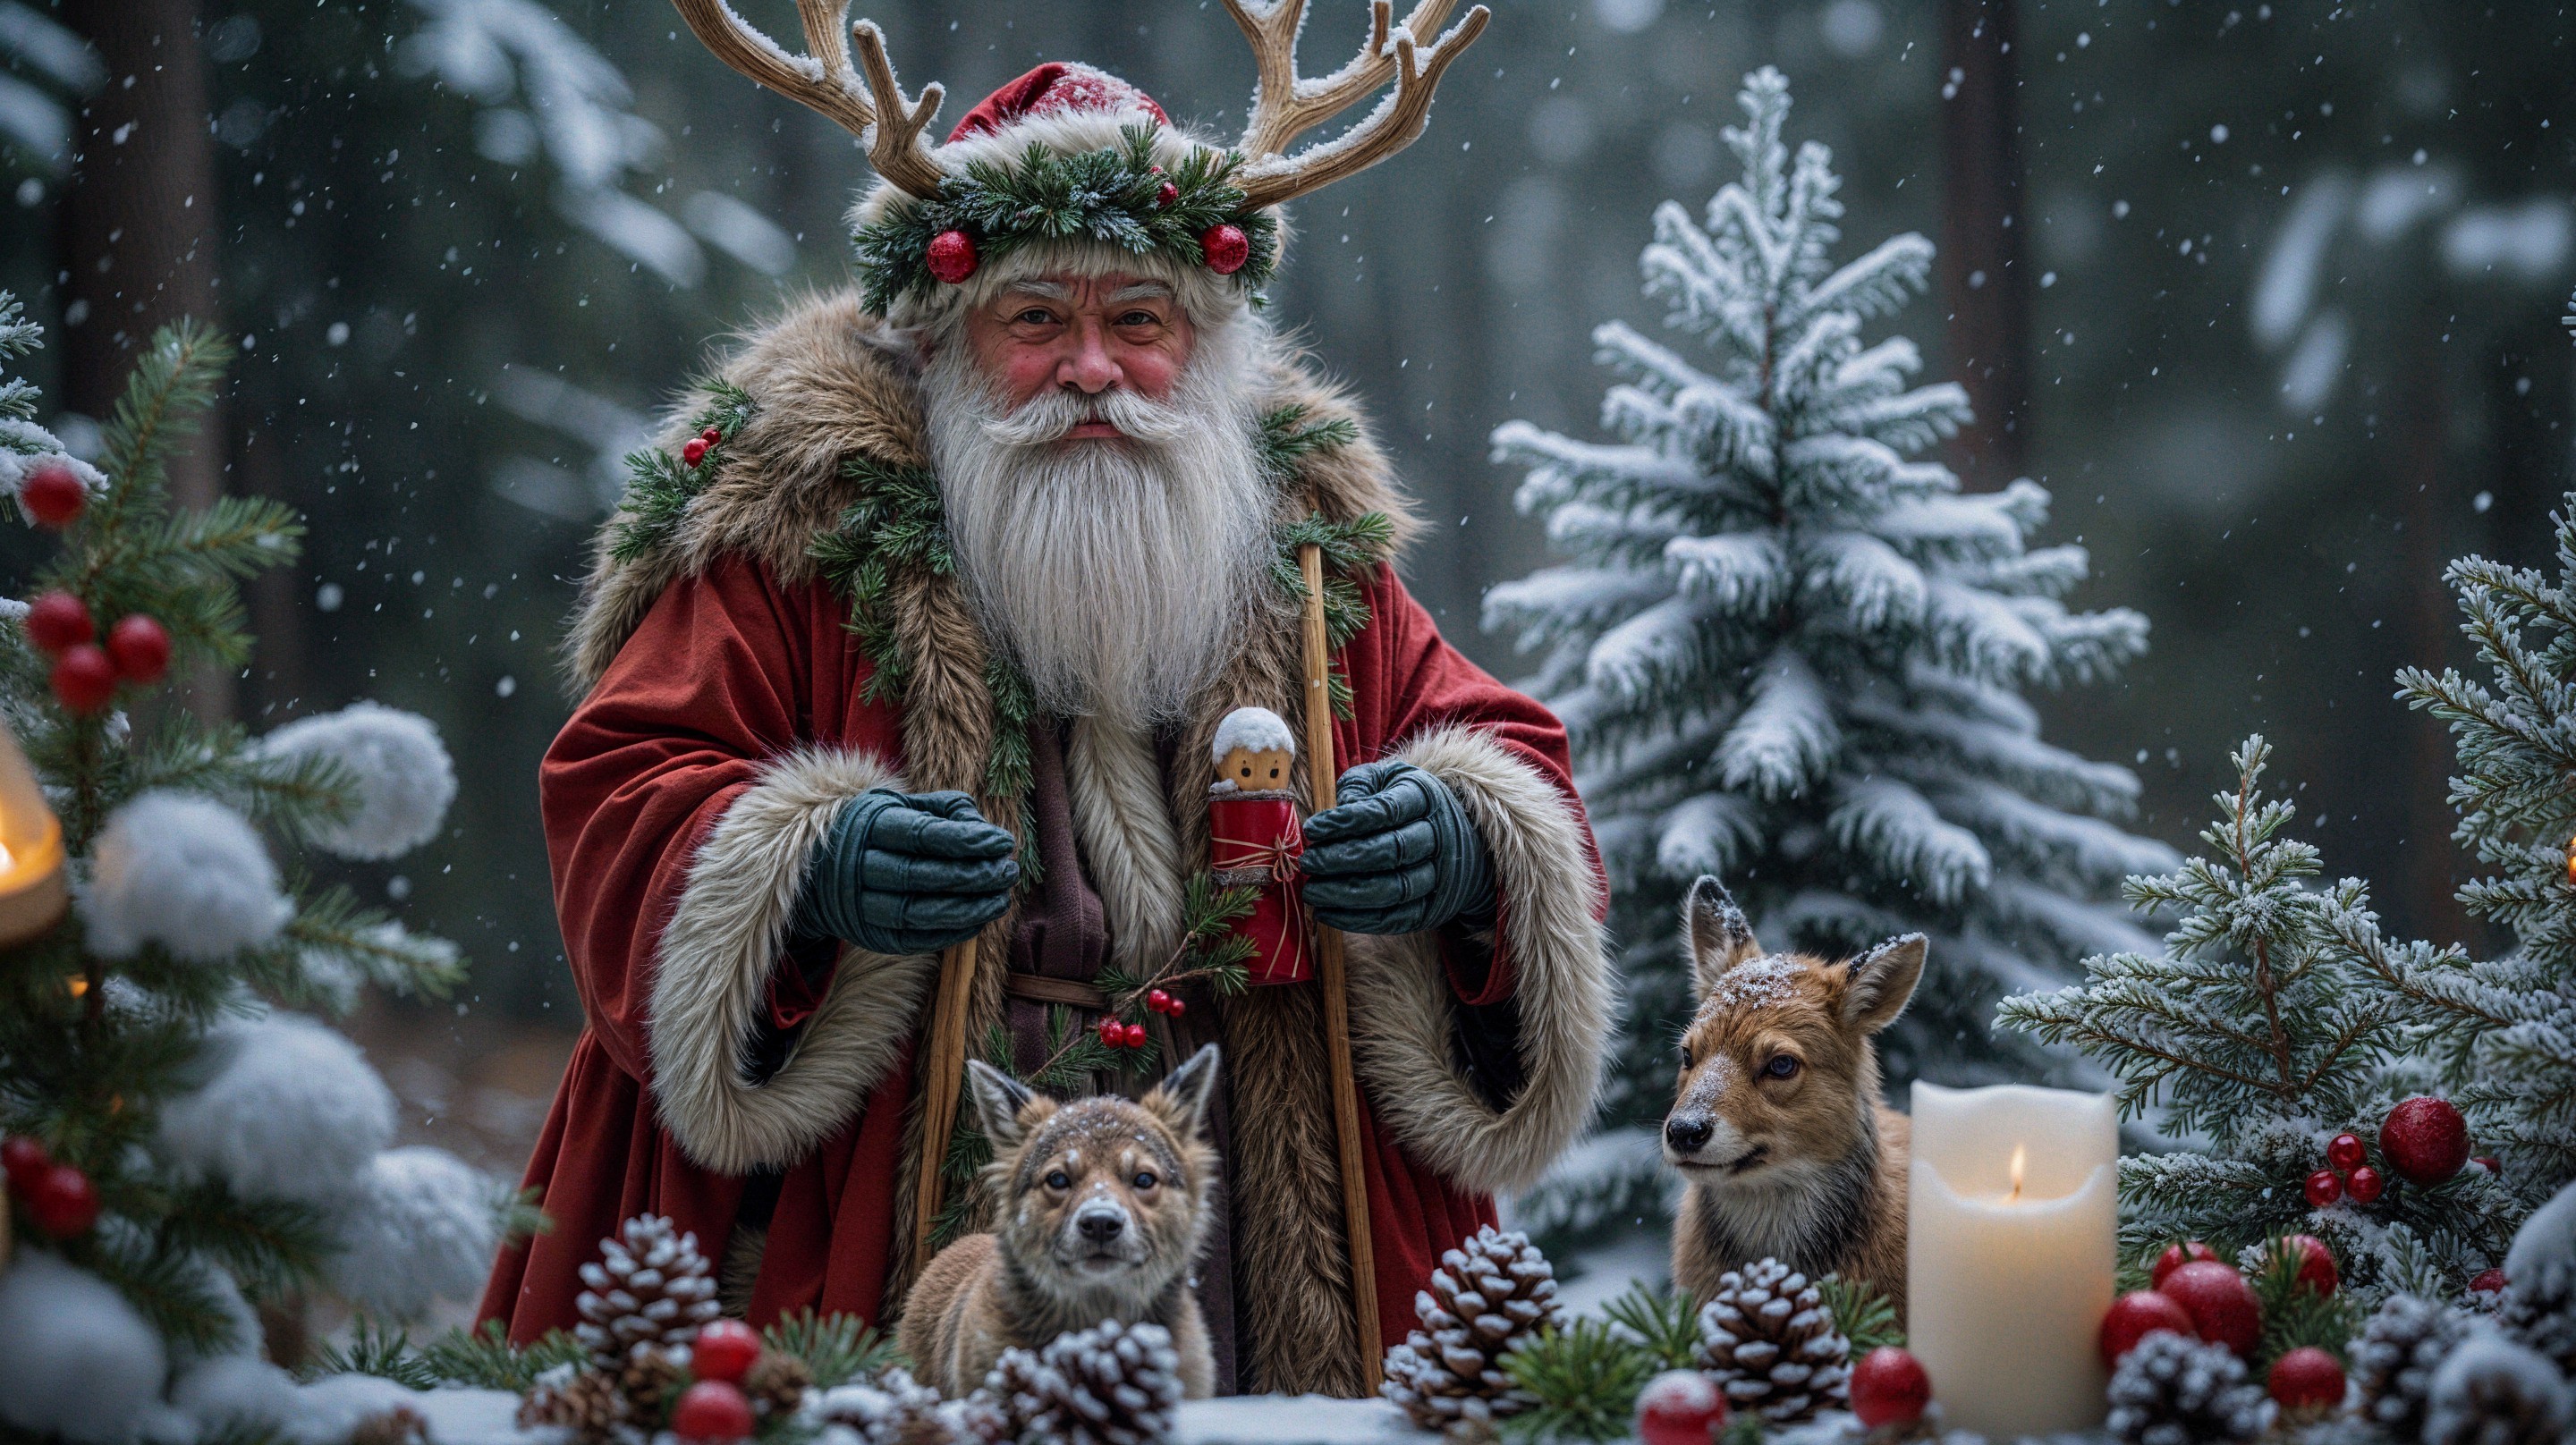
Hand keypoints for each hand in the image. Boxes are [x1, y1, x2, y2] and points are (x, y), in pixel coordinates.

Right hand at [796, 789, 1017, 955]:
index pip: (922, 834)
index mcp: (872, 826)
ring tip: (1002, 899)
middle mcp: (861, 867)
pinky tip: (980, 920)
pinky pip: (915, 940)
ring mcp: (863, 905)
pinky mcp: (872, 935)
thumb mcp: (906, 804)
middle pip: (921, 875)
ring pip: (919, 913)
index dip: (966, 840)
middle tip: (1009, 871)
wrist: (825, 866)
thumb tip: (985, 829)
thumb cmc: (883, 828)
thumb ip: (947, 810)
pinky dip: (952, 932)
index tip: (1003, 842)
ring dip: (968, 909)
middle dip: (972, 876)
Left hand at [1300, 761, 1493, 935]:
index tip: (1311, 829)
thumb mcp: (1384, 779)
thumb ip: (1359, 787)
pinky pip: (1394, 919)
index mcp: (1424, 797)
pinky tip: (1326, 914)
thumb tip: (1339, 809)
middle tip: (1308, 863)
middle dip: (1342, 859)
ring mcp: (1439, 875)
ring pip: (1393, 889)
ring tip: (1312, 892)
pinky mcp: (1431, 908)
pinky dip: (1358, 921)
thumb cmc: (1403, 801)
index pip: (1386, 810)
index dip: (1347, 821)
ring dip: (1347, 894)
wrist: (1454, 837)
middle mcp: (1438, 837)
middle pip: (1391, 851)